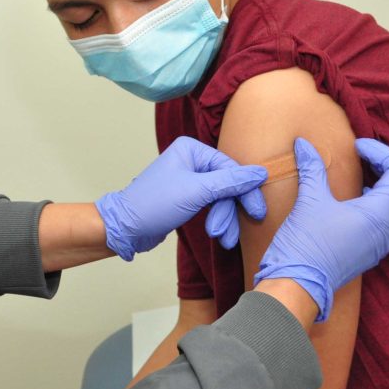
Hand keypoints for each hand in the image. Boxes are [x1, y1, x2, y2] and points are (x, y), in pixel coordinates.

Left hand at [96, 137, 267, 260]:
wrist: (127, 228)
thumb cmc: (155, 204)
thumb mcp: (196, 191)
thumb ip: (230, 182)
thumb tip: (261, 173)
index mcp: (191, 149)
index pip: (231, 167)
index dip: (246, 191)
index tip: (257, 213)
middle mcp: (191, 159)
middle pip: (228, 184)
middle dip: (229, 211)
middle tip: (230, 234)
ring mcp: (190, 178)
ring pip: (222, 198)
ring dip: (224, 220)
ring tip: (222, 239)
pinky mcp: (188, 196)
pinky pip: (213, 206)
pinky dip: (218, 221)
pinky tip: (220, 236)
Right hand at [254, 138, 388, 320]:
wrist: (300, 283)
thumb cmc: (308, 242)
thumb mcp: (310, 200)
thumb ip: (312, 169)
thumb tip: (303, 143)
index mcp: (384, 212)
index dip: (381, 152)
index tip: (357, 147)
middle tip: (379, 164)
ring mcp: (386, 243)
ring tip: (373, 182)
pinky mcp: (375, 252)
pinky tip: (361, 203)